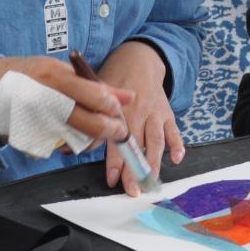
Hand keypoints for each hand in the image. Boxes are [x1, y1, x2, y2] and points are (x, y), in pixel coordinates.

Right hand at [0, 56, 130, 147]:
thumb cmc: (27, 75)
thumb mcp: (59, 69)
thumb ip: (94, 84)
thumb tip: (127, 96)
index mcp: (55, 78)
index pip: (96, 96)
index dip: (113, 106)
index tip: (118, 109)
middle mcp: (48, 102)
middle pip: (91, 124)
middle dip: (112, 130)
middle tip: (119, 130)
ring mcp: (40, 124)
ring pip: (80, 140)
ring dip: (94, 139)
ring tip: (96, 131)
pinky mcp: (34, 141)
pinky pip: (63, 146)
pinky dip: (73, 143)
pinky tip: (72, 134)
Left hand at [98, 41, 180, 196]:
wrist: (139, 60)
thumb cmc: (114, 79)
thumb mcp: (98, 93)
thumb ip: (91, 118)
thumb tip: (72, 146)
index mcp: (119, 109)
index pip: (116, 140)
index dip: (115, 161)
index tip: (113, 179)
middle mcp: (138, 112)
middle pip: (137, 145)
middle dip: (135, 169)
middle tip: (133, 190)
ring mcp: (155, 113)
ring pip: (156, 141)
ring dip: (155, 162)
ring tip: (152, 181)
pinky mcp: (167, 113)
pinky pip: (174, 130)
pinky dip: (178, 144)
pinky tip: (177, 158)